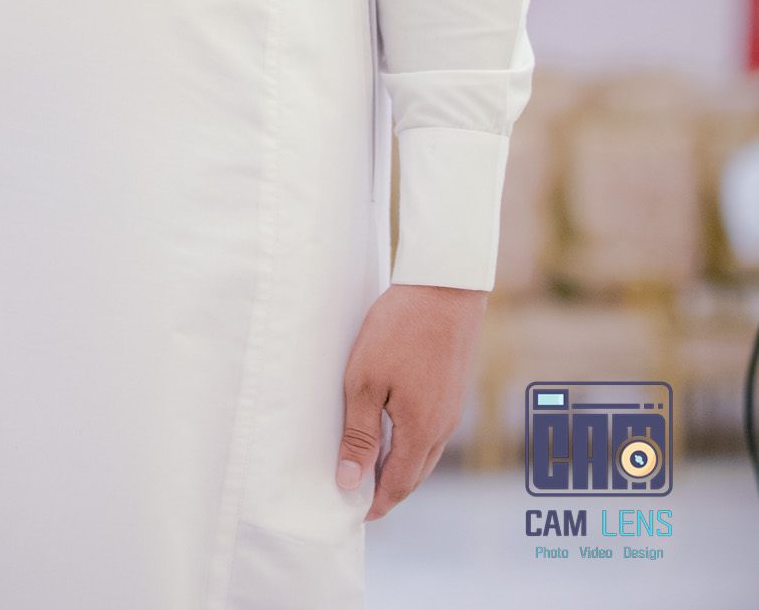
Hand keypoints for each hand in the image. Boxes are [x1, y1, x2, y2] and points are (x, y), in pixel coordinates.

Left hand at [335, 284, 486, 518]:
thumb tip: (348, 481)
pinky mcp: (453, 387)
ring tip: (372, 463)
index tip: (355, 514)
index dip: (376, 503)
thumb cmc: (399, 330)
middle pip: (415, 473)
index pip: (398, 485)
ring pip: (425, 451)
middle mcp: (443, 426)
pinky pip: (432, 429)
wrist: (444, 286)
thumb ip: (359, 434)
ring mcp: (452, 406)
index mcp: (422, 432)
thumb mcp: (364, 381)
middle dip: (388, 488)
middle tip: (360, 494)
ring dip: (401, 463)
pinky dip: (412, 440)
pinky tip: (393, 425)